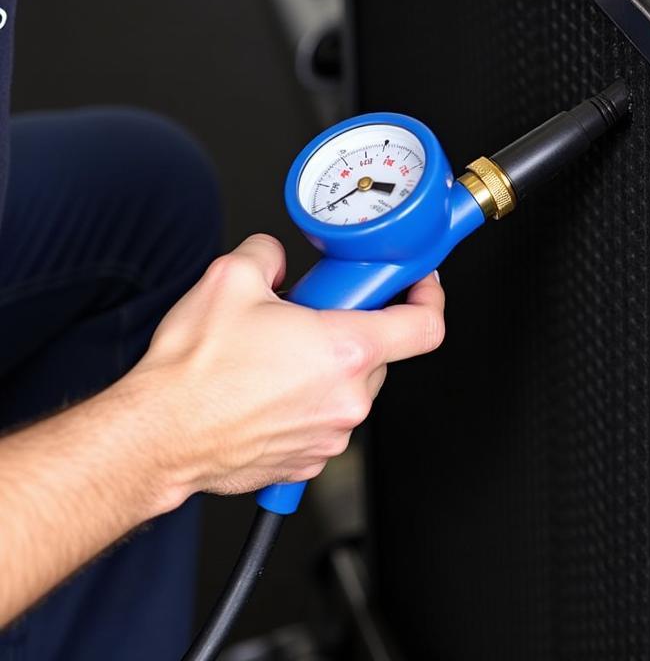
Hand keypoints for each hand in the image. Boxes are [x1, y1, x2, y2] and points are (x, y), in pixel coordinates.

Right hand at [125, 234, 444, 499]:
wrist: (156, 437)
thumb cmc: (193, 374)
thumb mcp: (230, 279)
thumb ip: (268, 253)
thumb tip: (274, 255)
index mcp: (346, 351)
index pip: (426, 326)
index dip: (429, 298)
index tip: (419, 286)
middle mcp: (347, 399)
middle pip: (381, 354)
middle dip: (353, 330)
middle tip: (315, 317)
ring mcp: (330, 436)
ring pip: (350, 388)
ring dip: (326, 368)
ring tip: (278, 356)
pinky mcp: (307, 461)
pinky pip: (324, 420)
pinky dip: (307, 402)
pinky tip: (267, 389)